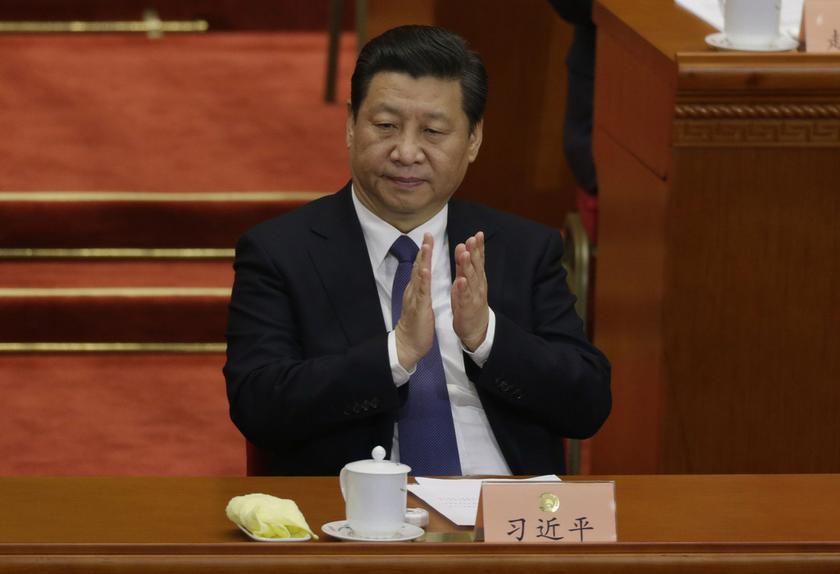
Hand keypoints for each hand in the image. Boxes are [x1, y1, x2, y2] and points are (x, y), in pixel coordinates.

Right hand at [394, 233, 435, 369]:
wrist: (408, 344)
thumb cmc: (416, 324)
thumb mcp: (420, 302)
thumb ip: (420, 288)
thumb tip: (422, 275)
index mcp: (416, 289)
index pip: (420, 266)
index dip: (424, 251)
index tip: (428, 236)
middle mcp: (413, 290)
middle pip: (418, 266)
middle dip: (423, 249)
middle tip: (427, 233)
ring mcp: (414, 298)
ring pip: (419, 275)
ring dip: (422, 260)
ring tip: (426, 245)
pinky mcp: (418, 307)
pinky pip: (421, 292)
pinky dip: (423, 280)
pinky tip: (425, 270)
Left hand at [451, 231, 488, 351]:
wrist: (477, 329)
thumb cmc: (470, 302)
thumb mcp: (467, 281)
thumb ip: (464, 265)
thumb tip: (462, 247)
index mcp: (478, 278)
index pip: (479, 259)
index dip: (479, 247)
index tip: (477, 234)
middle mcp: (478, 285)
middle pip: (477, 266)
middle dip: (475, 252)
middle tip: (473, 239)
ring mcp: (474, 296)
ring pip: (471, 279)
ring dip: (468, 266)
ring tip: (465, 254)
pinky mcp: (467, 308)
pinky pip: (465, 297)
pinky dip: (463, 288)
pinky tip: (461, 280)